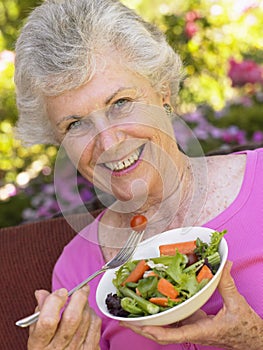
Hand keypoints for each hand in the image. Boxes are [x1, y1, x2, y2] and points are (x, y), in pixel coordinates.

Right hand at [28, 285, 100, 349]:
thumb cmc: (47, 348)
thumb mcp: (36, 334)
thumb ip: (40, 312)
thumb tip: (42, 293)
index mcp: (40, 344)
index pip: (48, 321)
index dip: (55, 302)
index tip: (61, 292)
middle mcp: (58, 349)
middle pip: (72, 318)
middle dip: (78, 298)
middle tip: (80, 289)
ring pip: (86, 318)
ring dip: (85, 305)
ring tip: (81, 302)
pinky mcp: (90, 349)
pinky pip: (95, 325)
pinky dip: (93, 315)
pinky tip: (86, 314)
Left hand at [121, 261, 262, 349]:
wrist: (252, 339)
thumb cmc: (245, 327)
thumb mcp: (236, 304)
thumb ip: (227, 283)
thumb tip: (225, 263)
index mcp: (201, 330)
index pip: (173, 335)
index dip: (154, 331)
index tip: (139, 325)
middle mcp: (192, 331)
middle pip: (162, 333)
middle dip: (142, 327)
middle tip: (124, 318)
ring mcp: (191, 327)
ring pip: (166, 327)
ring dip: (149, 321)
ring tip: (132, 311)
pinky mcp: (194, 323)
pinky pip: (174, 319)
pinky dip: (162, 313)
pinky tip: (155, 303)